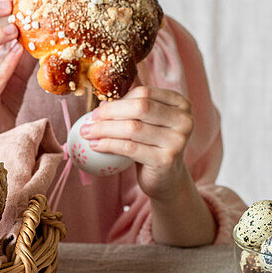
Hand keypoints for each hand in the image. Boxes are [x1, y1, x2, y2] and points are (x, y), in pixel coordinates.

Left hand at [79, 86, 193, 200]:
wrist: (167, 179)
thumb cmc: (153, 146)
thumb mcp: (146, 124)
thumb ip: (130, 110)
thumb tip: (101, 105)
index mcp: (180, 104)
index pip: (144, 93)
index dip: (118, 100)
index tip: (98, 109)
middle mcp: (184, 120)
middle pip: (140, 107)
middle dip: (110, 112)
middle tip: (90, 120)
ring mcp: (177, 141)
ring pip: (133, 128)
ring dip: (104, 129)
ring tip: (88, 133)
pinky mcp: (166, 160)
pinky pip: (130, 148)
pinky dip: (108, 145)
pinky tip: (95, 145)